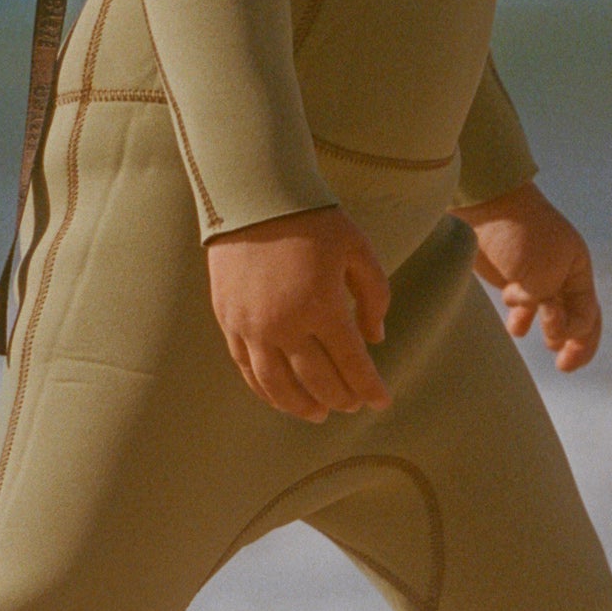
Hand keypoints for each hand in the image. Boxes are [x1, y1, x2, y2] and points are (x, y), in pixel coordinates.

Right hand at [206, 207, 391, 420]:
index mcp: (322, 306)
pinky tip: (280, 396)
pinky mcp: (228, 321)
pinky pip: (247, 368)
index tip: (383, 402)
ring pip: (277, 384)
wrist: (253, 196)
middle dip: (340, 399)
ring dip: (300, 405)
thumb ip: (373, 296)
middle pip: (317, 380)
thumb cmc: (313, 220)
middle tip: (353, 407)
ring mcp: (252, 326)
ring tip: (317, 414)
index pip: (352, 363)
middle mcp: (285, 324)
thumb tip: (376, 338)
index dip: (370, 388)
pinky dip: (266, 389)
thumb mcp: (357, 250)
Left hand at [455, 182, 601, 368]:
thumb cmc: (520, 236)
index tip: (559, 351)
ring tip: (540, 338)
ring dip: (548, 330)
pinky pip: (525, 305)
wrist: (486, 205)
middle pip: (576, 317)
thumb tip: (552, 328)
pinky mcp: (512, 275)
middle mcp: (562, 274)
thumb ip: (551, 307)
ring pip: (550, 313)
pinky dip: (523, 318)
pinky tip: (517, 325)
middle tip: (563, 365)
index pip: (589, 315)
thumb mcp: (544, 274)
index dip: (580, 339)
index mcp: (578, 270)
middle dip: (572, 343)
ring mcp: (536, 275)